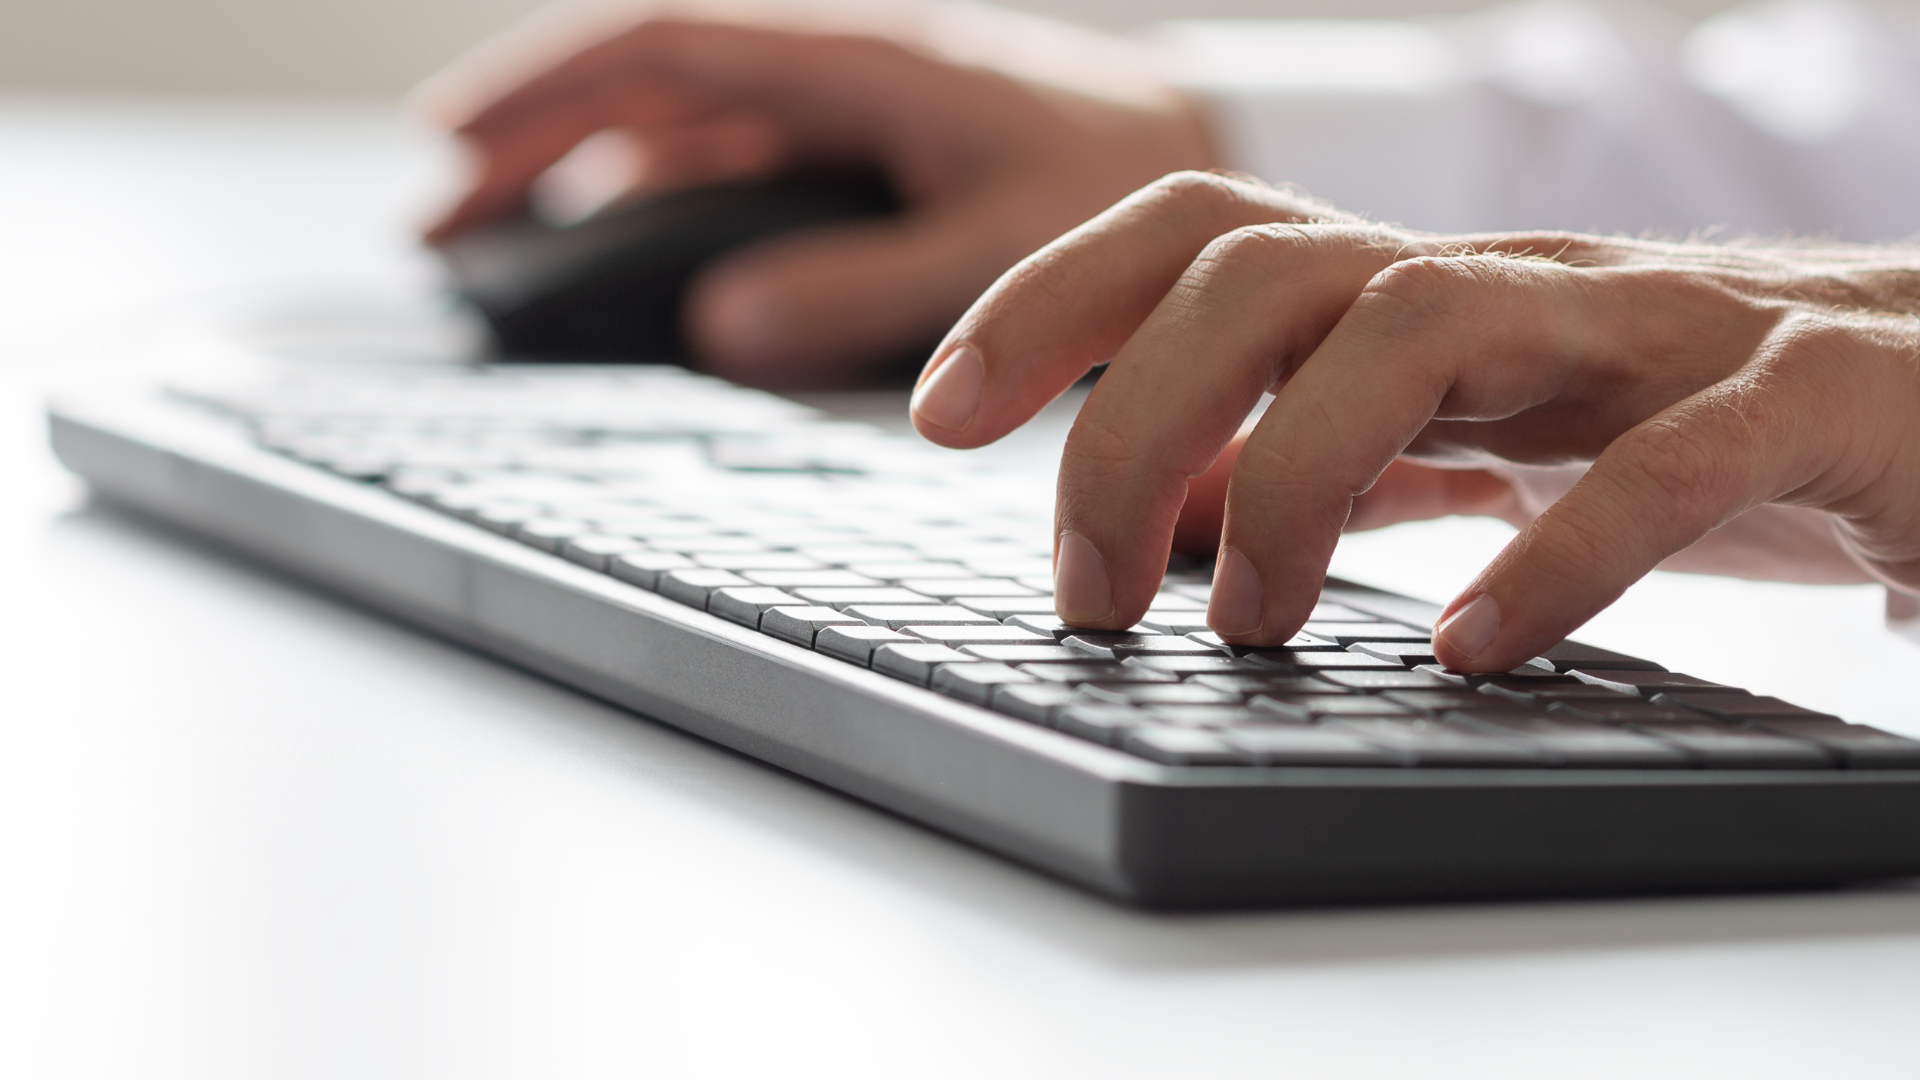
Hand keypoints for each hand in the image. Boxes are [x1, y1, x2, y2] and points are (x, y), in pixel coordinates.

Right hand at [416, 0, 1214, 386]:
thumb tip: (721, 326)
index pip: (668, 48)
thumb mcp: (1007, 247)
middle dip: (531, 145)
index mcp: (868, 62)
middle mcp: (843, 78)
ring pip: (684, 137)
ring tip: (497, 248)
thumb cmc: (1138, 188)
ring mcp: (851, 121)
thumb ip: (865, 289)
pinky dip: (667, 215)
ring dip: (585, 184)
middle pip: (647, 92)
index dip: (548, 89)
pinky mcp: (871, 166)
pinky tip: (627, 265)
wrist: (1223, 165)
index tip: (452, 144)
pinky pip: (740, 179)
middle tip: (439, 225)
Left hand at [909, 172, 1919, 670]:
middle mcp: (1519, 284)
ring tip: (1250, 622)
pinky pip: (1668, 461)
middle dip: (1135, 422)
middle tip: (1086, 589)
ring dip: (1295, 477)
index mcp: (1430, 292)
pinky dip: (1553, 555)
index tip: (940, 412)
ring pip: (1429, 322)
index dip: (1050, 304)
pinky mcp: (1809, 402)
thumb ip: (1335, 457)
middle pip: (1270, 274)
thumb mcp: (1479, 438)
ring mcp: (1660, 329)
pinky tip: (1466, 643)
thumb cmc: (1693, 418)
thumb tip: (1164, 518)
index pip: (1201, 241)